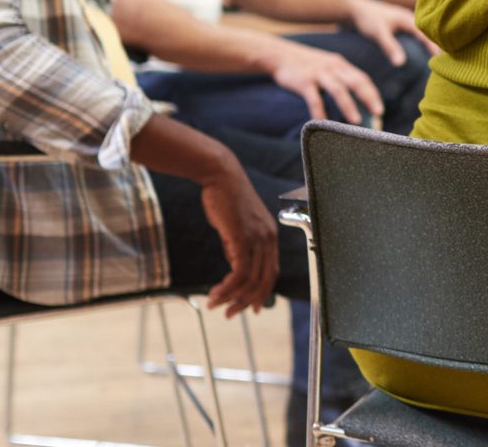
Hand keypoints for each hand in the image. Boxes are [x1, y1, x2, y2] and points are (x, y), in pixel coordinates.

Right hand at [197, 160, 277, 316]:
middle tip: (231, 313)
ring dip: (233, 297)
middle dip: (248, 302)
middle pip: (264, 281)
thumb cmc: (225, 198)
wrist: (221, 175)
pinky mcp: (242, 237)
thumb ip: (238, 245)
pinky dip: (228, 287)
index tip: (252, 308)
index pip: (271, 272)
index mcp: (270, 236)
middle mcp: (268, 239)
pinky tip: (216, 293)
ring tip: (216, 305)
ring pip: (251, 279)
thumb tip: (234, 265)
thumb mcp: (236, 225)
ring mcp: (257, 238)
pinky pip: (239, 272)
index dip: (263, 292)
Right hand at [263, 38, 383, 124]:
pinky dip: (320, 112)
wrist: (278, 54)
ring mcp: (318, 74)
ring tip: (357, 122)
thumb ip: (339, 78)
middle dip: (369, 98)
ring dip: (349, 106)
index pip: (362, 79)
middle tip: (378, 114)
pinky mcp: (303, 81)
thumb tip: (353, 100)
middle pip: (356, 82)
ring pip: (338, 90)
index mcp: (340, 64)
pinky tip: (323, 123)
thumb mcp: (325, 65)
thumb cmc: (304, 65)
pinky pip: (314, 99)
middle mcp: (332, 67)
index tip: (379, 110)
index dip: (372, 94)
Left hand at [345, 0, 438, 65]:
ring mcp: (404, 20)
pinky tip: (421, 48)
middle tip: (449, 57)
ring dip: (430, 40)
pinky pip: (415, 32)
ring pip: (423, 31)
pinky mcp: (399, 24)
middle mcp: (409, 17)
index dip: (436, 46)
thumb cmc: (367, 18)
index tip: (445, 58)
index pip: (428, 34)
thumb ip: (390, 47)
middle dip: (438, 42)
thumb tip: (401, 64)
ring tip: (439, 54)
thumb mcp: (379, 33)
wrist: (353, 8)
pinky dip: (421, 39)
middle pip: (429, 31)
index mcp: (408, 18)